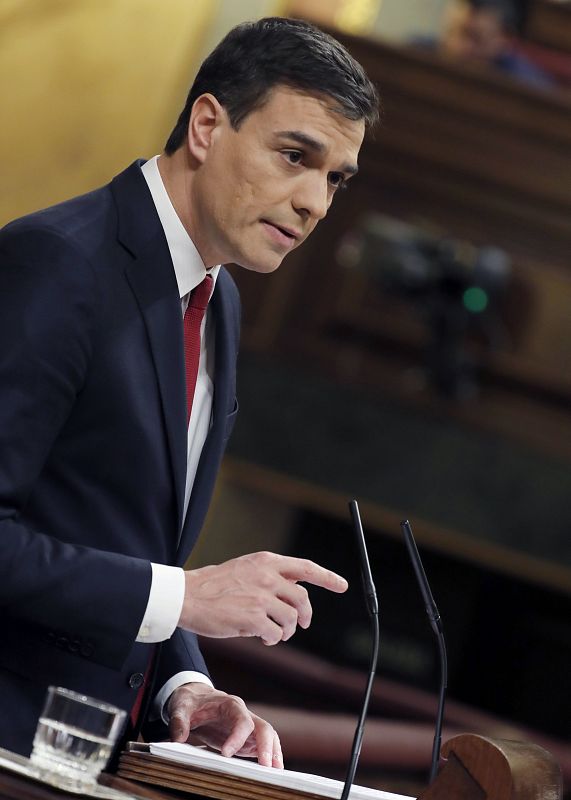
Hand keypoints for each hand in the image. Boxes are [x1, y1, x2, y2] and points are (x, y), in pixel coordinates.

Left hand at [167, 683, 282, 767]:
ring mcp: (247, 727)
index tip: (226, 754)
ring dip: (273, 753)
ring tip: (275, 772)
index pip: (242, 720)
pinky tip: (270, 771)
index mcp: (230, 705)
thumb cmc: (191, 701)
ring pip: (268, 737)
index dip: (237, 737)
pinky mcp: (246, 738)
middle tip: (265, 767)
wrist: (196, 697)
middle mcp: (244, 714)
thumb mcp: (181, 707)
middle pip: (263, 727)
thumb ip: (179, 721)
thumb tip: (178, 738)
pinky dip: (269, 756)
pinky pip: (262, 746)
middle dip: (267, 746)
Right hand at [178, 551, 347, 644]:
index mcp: (266, 561)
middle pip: (303, 598)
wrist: (187, 595)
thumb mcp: (245, 569)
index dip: (327, 577)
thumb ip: (269, 576)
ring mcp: (262, 597)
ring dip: (288, 630)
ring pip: (292, 619)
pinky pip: (276, 633)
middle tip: (302, 624)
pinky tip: (264, 638)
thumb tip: (293, 591)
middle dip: (306, 614)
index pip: (306, 567)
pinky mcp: (253, 618)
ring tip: (276, 633)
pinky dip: (273, 639)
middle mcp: (268, 576)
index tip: (342, 585)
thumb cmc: (214, 585)